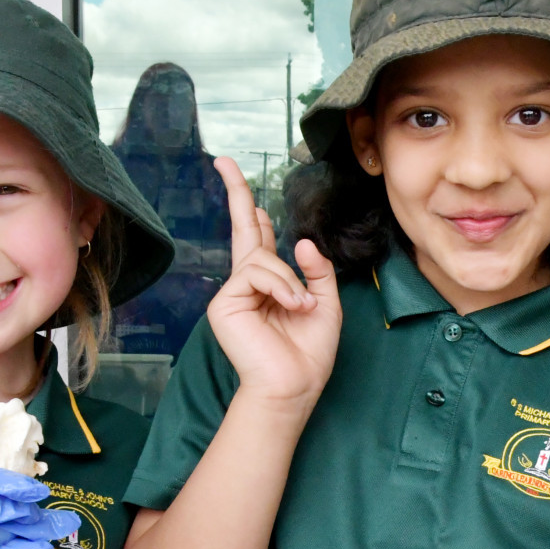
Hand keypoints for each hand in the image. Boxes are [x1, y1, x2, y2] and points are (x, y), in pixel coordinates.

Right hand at [204, 156, 339, 410]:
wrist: (294, 387)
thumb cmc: (309, 354)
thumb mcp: (326, 305)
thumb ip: (318, 272)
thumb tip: (302, 241)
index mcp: (269, 283)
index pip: (258, 237)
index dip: (250, 208)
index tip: (234, 175)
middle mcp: (248, 283)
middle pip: (243, 228)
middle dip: (236, 192)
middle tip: (223, 161)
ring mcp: (233, 292)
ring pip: (260, 258)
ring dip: (288, 281)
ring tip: (300, 308)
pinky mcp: (225, 303)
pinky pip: (255, 273)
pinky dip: (280, 287)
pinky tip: (291, 307)